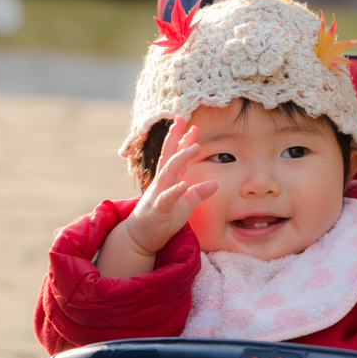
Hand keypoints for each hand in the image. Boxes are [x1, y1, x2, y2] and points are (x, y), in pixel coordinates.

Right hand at [124, 116, 217, 254]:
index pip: (175, 156)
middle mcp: (161, 183)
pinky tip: (184, 184)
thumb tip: (215, 183)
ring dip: (181, 158)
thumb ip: (198, 193)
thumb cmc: (162, 220)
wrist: (141, 239)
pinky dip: (175, 191)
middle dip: (174, 137)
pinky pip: (166, 199)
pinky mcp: (157, 211)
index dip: (183, 140)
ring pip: (168, 172)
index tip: (193, 126)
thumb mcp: (185, 205)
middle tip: (182, 118)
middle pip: (168, 156)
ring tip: (195, 146)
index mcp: (167, 180)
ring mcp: (157, 195)